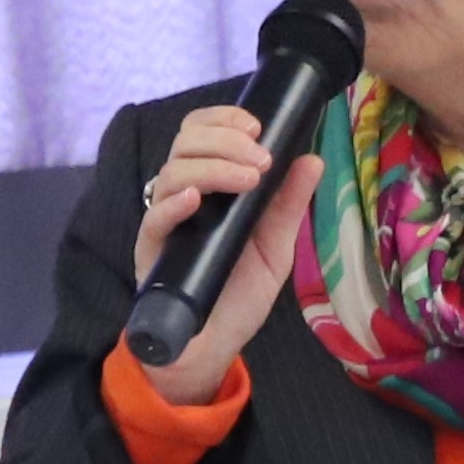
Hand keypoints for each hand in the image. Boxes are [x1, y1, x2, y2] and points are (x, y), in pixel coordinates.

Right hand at [127, 103, 328, 407]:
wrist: (213, 345)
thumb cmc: (239, 294)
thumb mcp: (276, 246)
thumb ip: (288, 203)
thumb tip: (311, 158)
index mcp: (210, 186)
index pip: (201, 132)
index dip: (223, 118)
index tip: (257, 127)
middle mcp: (183, 196)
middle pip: (185, 143)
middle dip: (225, 140)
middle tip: (260, 160)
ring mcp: (165, 222)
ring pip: (172, 172)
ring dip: (213, 167)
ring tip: (248, 180)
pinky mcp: (152, 251)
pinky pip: (154, 218)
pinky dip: (174, 204)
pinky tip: (196, 201)